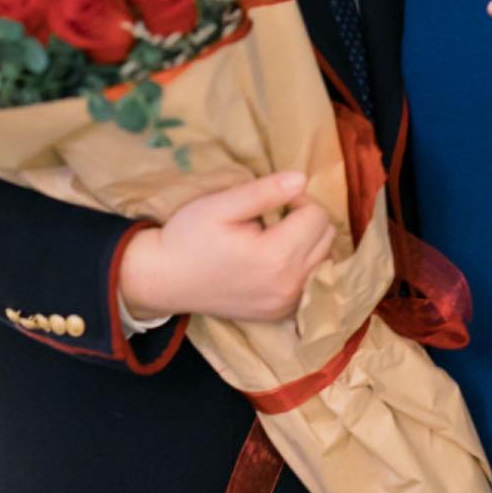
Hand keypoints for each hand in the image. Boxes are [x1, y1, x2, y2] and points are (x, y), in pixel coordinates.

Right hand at [119, 171, 337, 322]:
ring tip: (275, 234)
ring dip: (307, 241)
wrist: (164, 279)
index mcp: (276, 257)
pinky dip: (302, 265)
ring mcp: (286, 304)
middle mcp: (289, 285)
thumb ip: (264, 192)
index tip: (273, 200)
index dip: (298, 199)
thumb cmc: (189, 237)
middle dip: (307, 219)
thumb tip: (302, 179)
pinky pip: (310, 282)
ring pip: (324, 260)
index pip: (318, 216)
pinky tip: (275, 258)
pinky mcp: (280, 313)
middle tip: (275, 215)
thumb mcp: (221, 205)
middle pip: (327, 238)